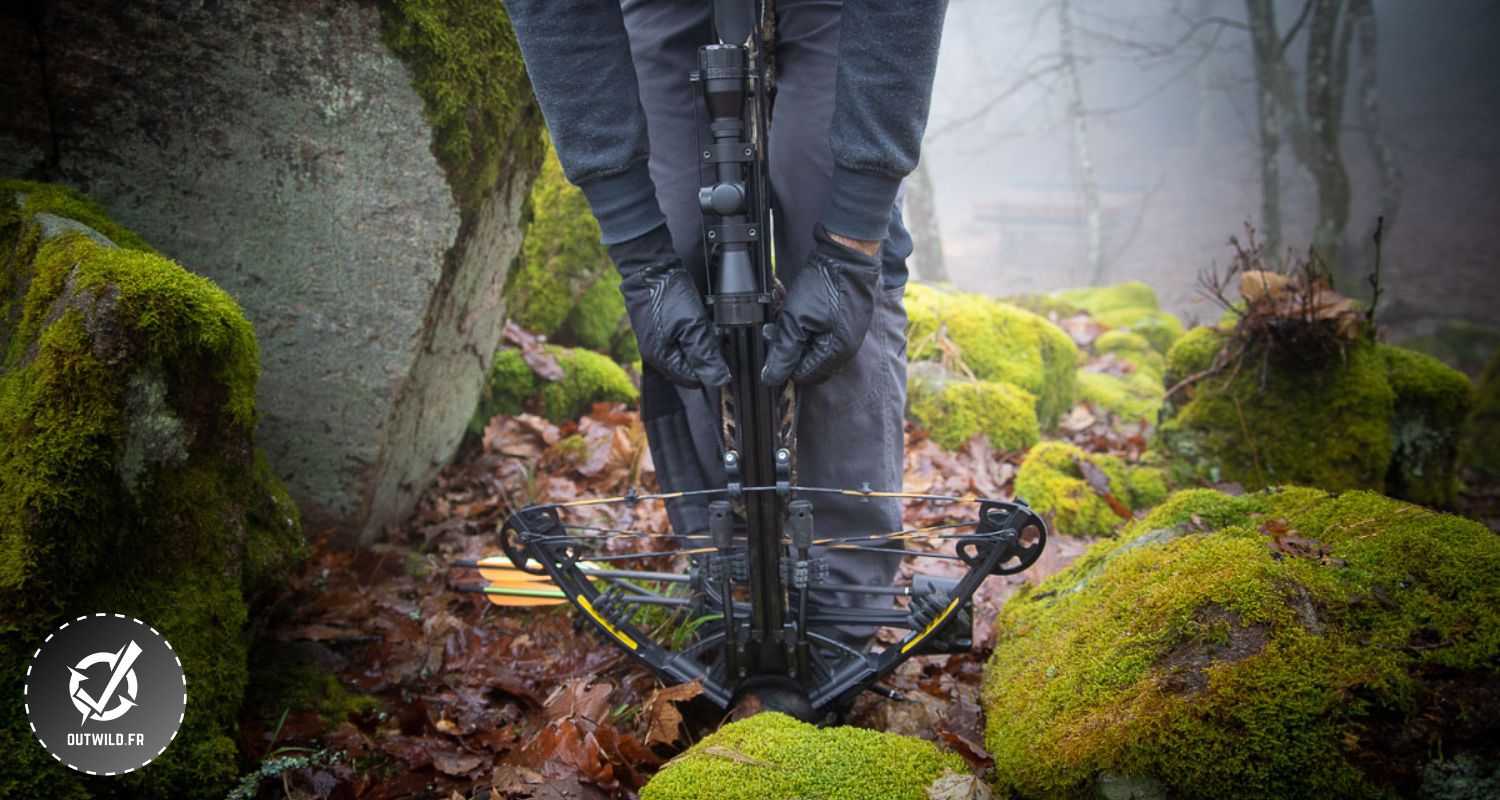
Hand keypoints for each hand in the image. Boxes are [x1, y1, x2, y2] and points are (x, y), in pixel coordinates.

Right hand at [611, 227, 729, 388]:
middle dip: (702, 352)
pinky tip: (689, 318)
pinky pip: (677, 340)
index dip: (708, 366)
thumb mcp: (693, 326)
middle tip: (705, 330)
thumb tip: (719, 380)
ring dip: (696, 341)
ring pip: (685, 353)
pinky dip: (688, 332)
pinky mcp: (656, 330)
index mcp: (662, 359)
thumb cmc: (667, 294)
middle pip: (689, 367)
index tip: (714, 346)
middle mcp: (655, 355)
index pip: (693, 380)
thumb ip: (706, 355)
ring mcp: (654, 343)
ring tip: (696, 321)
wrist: (649, 268)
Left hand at [761, 224, 881, 386]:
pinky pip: (827, 337)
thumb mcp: (795, 319)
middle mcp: (845, 351)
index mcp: (833, 355)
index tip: (775, 339)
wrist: (849, 257)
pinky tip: (807, 312)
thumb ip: (784, 351)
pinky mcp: (851, 325)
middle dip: (793, 349)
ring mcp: (850, 338)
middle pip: (810, 365)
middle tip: (781, 327)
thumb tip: (771, 378)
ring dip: (801, 338)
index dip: (783, 360)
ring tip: (793, 316)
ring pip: (817, 350)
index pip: (800, 376)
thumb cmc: (824, 285)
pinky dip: (813, 329)